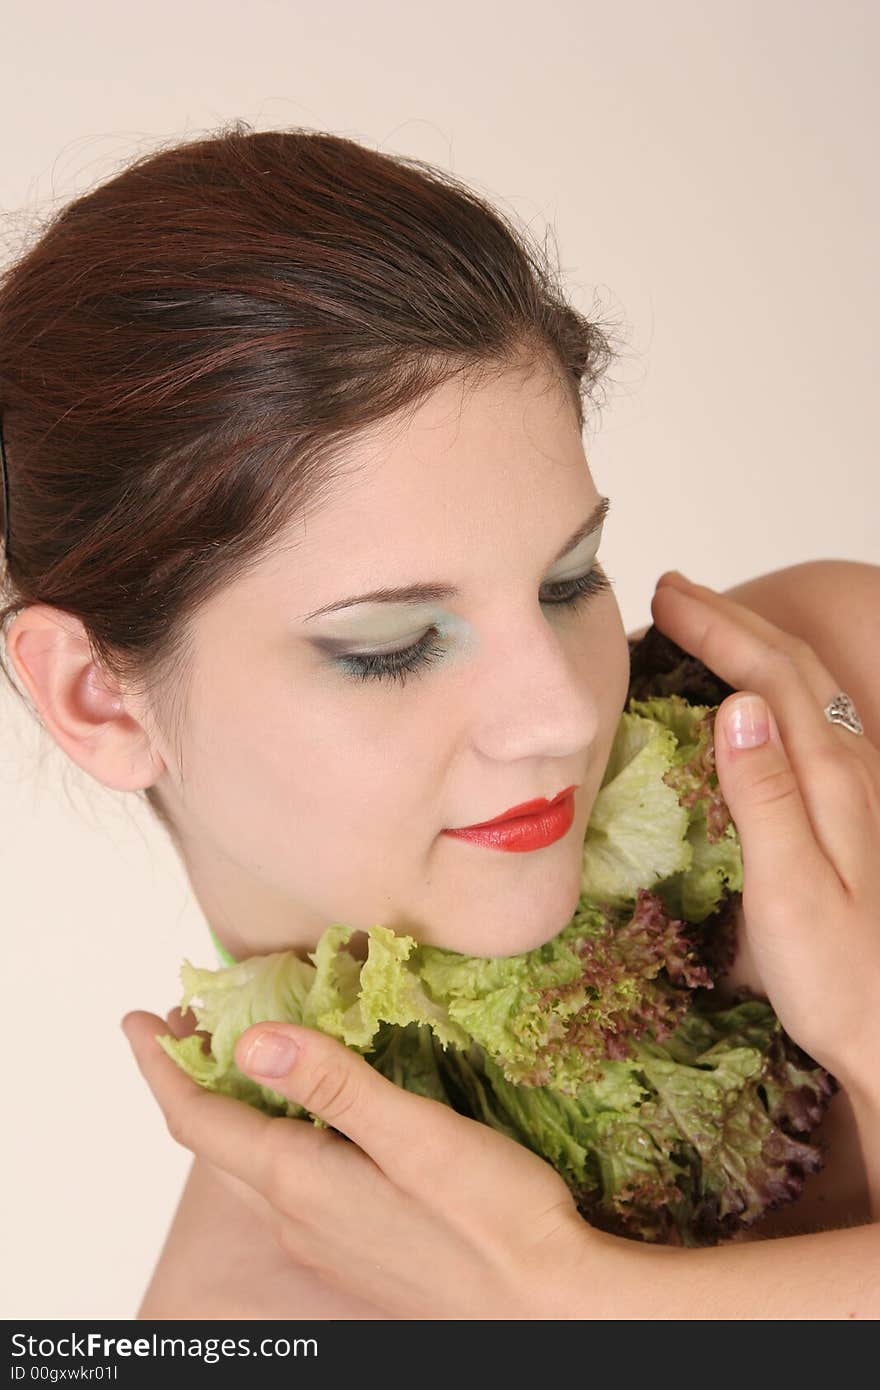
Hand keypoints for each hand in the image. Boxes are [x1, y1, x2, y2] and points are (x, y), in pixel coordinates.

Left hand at [121, 1010, 627, 1319]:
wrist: (549, 1308)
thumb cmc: (494, 1218)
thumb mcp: (417, 1134)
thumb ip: (334, 1084)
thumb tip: (251, 1043)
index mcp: (301, 1183)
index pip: (199, 1120)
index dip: (160, 1065)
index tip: (136, 1020)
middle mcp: (298, 1219)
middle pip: (217, 1141)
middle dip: (190, 1079)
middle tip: (187, 1022)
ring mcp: (326, 1243)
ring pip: (254, 1166)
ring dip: (234, 1106)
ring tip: (244, 1054)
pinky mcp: (358, 1252)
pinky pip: (291, 1187)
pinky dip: (276, 1136)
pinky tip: (313, 1117)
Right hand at [651, 570, 879, 1087]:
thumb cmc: (840, 982)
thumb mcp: (791, 894)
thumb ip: (766, 799)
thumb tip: (739, 707)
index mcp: (832, 782)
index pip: (772, 678)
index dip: (719, 629)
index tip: (664, 598)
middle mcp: (851, 772)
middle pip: (793, 669)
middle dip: (731, 620)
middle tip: (669, 592)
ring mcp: (855, 791)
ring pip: (805, 690)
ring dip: (751, 646)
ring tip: (701, 625)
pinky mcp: (848, 814)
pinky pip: (806, 722)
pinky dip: (767, 688)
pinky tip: (743, 700)